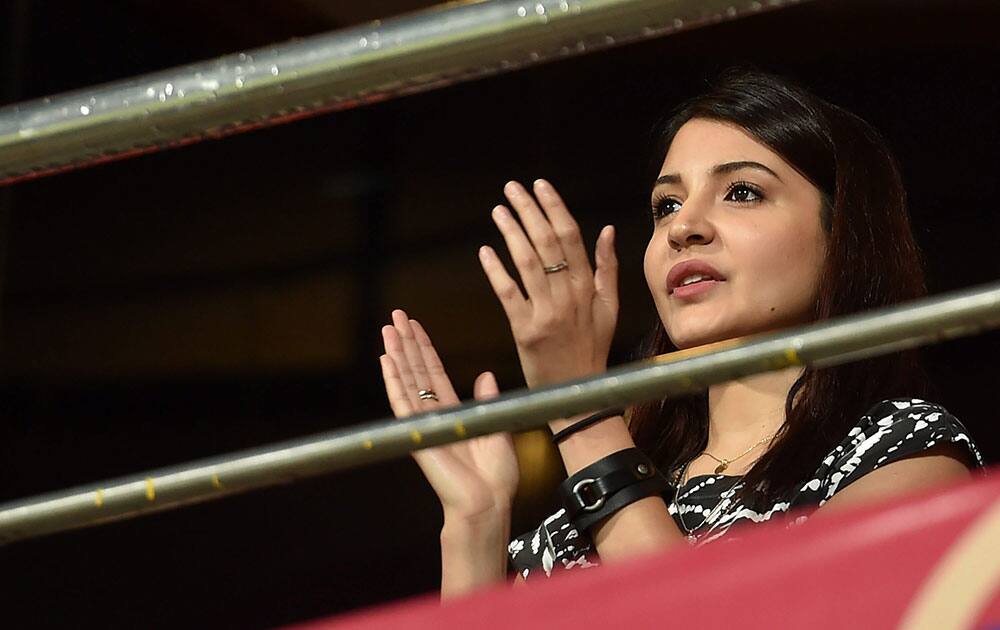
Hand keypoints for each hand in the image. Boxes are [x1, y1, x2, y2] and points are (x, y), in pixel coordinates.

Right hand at [379, 309, 519, 524]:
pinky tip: (386, 360)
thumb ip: (487, 401)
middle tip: (395, 317)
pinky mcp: (417, 435)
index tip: (417, 327)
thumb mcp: (498, 429)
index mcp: (454, 414)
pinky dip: (394, 380)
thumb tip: (485, 375)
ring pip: (405, 381)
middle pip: (416, 371)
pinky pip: (402, 402)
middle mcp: (434, 415)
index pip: (434, 373)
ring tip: (388, 329)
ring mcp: (422, 424)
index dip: (425, 349)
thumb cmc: (496, 478)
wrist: (488, 503)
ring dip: (396, 354)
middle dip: (407, 343)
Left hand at [479, 179, 618, 388]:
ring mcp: (546, 313)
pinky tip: (485, 251)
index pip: (571, 236)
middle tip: (512, 188)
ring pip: (527, 263)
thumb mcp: (609, 308)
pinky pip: (508, 293)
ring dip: (511, 232)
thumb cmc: (592, 349)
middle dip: (529, 210)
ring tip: (499, 211)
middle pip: (547, 243)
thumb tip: (607, 229)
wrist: (579, 394)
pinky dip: (496, 270)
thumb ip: (607, 268)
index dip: (554, 207)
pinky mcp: (525, 331)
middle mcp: (569, 297)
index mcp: (589, 288)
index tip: (540, 185)